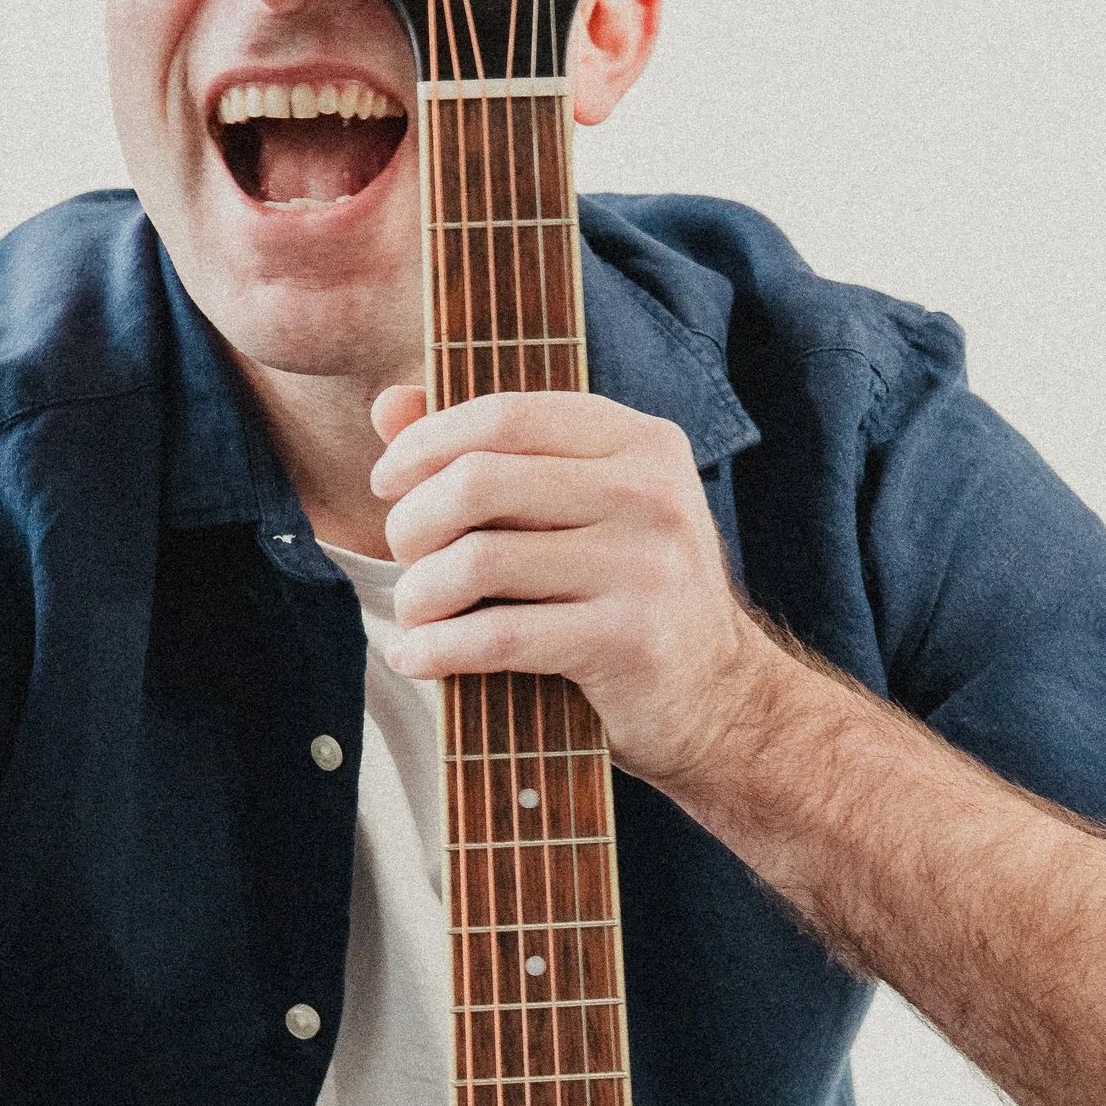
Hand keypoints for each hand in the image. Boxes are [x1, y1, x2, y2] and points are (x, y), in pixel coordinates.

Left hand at [367, 385, 766, 787]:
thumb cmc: (628, 596)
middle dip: (413, 522)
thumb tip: (388, 405)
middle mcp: (650, 492)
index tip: (387, 482)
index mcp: (642, 442)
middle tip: (403, 556)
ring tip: (413, 613)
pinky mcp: (626, 641)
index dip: (426, 443)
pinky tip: (418, 656)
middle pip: (480, 481)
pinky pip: (497, 636)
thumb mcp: (582, 510)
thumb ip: (492, 453)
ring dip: (419, 592)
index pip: (506, 415)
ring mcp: (644, 567)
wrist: (718, 700)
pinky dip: (437, 648)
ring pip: (478, 560)